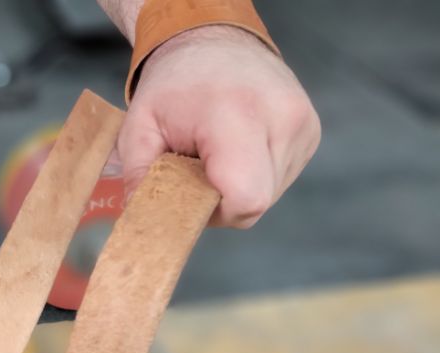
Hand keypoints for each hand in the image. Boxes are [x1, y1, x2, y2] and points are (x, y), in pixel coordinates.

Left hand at [118, 25, 320, 227]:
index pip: (245, 199)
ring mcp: (302, 126)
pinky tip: (234, 150)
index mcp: (237, 115)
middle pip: (255, 204)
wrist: (215, 42)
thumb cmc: (174, 86)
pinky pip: (278, 180)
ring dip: (235, 189)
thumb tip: (142, 216)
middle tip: (195, 171)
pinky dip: (251, 176)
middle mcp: (281, 119)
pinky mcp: (310, 133)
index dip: (214, 212)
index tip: (189, 192)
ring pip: (267, 196)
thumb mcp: (139, 128)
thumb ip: (137, 177)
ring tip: (215, 156)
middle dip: (219, 201)